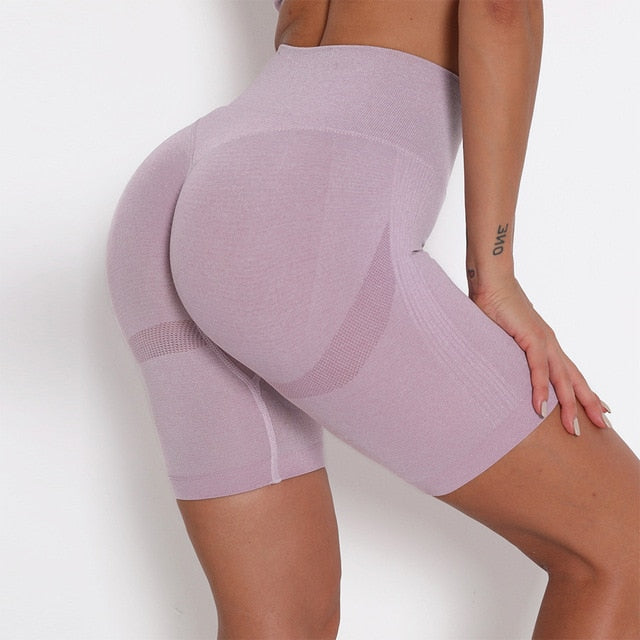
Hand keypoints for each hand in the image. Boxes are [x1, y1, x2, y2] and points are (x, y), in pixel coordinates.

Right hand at [469, 277, 610, 434]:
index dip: (585, 390)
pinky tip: (541, 408)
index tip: (599, 408)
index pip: (570, 372)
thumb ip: (506, 353)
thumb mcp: (502, 336)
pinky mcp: (531, 337)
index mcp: (545, 343)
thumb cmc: (492, 304)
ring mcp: (543, 340)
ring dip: (570, 405)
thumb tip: (496, 367)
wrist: (490, 280)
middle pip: (575, 379)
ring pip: (562, 379)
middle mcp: (550, 343)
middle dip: (589, 403)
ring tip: (575, 428)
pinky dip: (541, 389)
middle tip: (604, 425)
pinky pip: (538, 368)